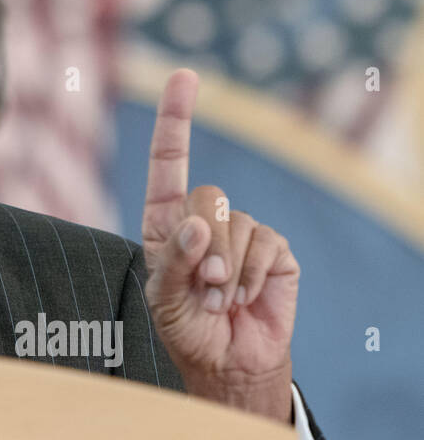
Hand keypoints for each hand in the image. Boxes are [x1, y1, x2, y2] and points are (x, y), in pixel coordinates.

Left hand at [142, 69, 298, 422]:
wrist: (228, 362)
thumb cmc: (187, 329)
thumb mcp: (164, 299)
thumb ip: (173, 261)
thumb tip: (196, 224)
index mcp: (166, 223)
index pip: (168, 164)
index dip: (175, 120)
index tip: (184, 77)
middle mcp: (203, 220)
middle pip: (207, 196)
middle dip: (203, 246)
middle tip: (201, 286)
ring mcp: (242, 232)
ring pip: (236, 222)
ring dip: (225, 269)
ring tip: (218, 298)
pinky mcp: (274, 249)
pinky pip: (265, 242)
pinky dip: (251, 275)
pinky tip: (243, 298)